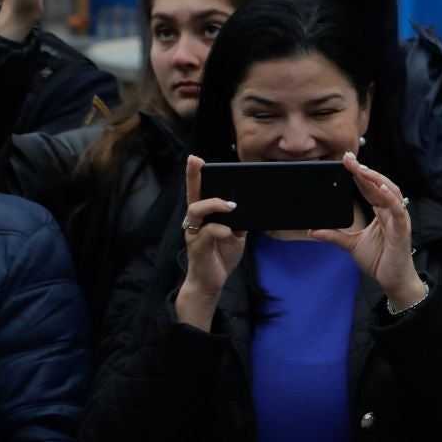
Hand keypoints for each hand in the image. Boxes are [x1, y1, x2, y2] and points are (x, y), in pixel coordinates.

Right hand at [174, 155, 246, 329]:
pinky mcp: (197, 247)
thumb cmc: (221, 255)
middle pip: (191, 194)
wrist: (212, 282)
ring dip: (214, 204)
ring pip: (196, 210)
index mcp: (204, 216)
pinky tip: (229, 232)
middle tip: (196, 160)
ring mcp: (193, 233)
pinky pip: (206, 233)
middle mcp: (194, 221)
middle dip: (192, 176)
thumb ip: (239, 220)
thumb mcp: (236, 234)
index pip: (199, 191)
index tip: (197, 159)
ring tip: (230, 206)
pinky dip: (219, 230)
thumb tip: (250, 206)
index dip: (196, 175)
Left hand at [310, 153, 423, 308]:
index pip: (370, 188)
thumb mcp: (351, 245)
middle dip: (365, 171)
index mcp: (382, 213)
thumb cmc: (380, 261)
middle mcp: (392, 212)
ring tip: (362, 169)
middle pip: (381, 185)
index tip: (346, 161)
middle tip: (349, 159)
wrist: (393, 281)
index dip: (360, 174)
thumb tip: (312, 230)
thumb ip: (335, 235)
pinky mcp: (401, 231)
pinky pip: (398, 211)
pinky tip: (381, 188)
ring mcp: (399, 220)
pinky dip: (390, 198)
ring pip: (391, 192)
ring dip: (376, 179)